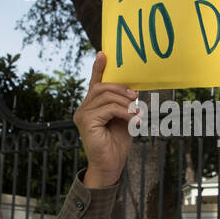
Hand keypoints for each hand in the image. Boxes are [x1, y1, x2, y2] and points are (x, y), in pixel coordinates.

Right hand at [74, 51, 136, 187]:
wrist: (111, 165)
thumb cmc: (117, 143)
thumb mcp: (122, 119)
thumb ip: (122, 105)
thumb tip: (132, 90)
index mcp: (91, 106)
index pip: (94, 83)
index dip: (98, 68)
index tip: (104, 54)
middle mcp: (83, 108)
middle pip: (102, 87)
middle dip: (121, 89)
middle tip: (136, 98)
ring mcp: (83, 114)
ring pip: (106, 96)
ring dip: (125, 102)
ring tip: (137, 112)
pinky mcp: (86, 121)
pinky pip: (108, 108)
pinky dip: (124, 112)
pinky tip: (133, 120)